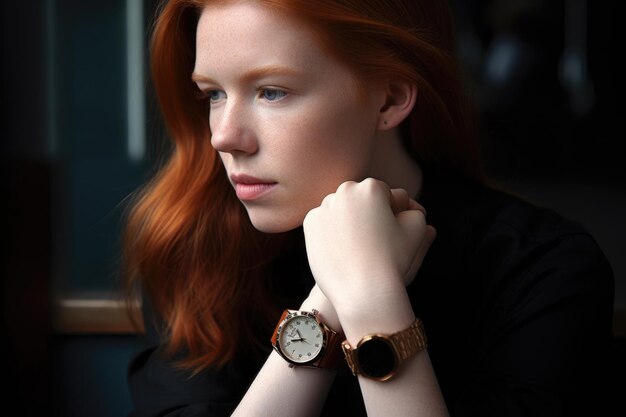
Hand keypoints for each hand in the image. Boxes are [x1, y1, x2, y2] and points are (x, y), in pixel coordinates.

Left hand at [302, 178, 435, 317]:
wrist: (362, 290)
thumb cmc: (393, 259)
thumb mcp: (416, 229)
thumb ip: (415, 211)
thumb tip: (406, 206)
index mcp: (371, 187)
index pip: (386, 194)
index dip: (393, 212)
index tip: (392, 230)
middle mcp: (345, 190)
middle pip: (361, 198)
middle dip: (369, 213)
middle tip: (376, 238)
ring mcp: (324, 206)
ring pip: (342, 208)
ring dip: (350, 219)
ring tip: (359, 245)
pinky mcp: (310, 222)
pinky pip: (325, 221)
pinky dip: (332, 230)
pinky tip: (343, 248)